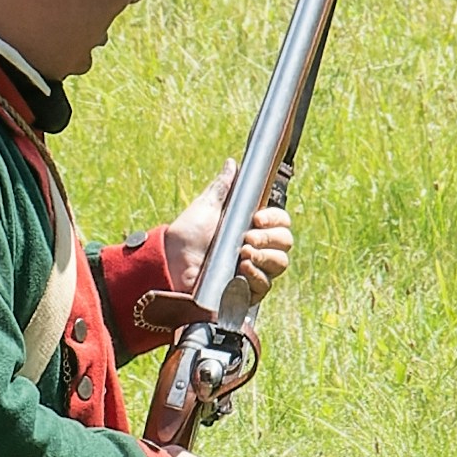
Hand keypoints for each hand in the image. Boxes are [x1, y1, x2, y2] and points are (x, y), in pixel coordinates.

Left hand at [163, 160, 290, 302]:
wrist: (171, 264)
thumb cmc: (187, 235)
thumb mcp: (206, 207)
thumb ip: (222, 187)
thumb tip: (232, 163)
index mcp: (252, 227)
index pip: (281, 222)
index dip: (275, 218)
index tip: (257, 218)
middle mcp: (258, 249)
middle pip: (285, 242)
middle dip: (270, 237)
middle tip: (247, 236)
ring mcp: (254, 271)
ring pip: (280, 263)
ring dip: (264, 256)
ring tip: (242, 252)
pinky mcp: (247, 292)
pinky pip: (265, 285)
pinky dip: (257, 276)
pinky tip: (242, 269)